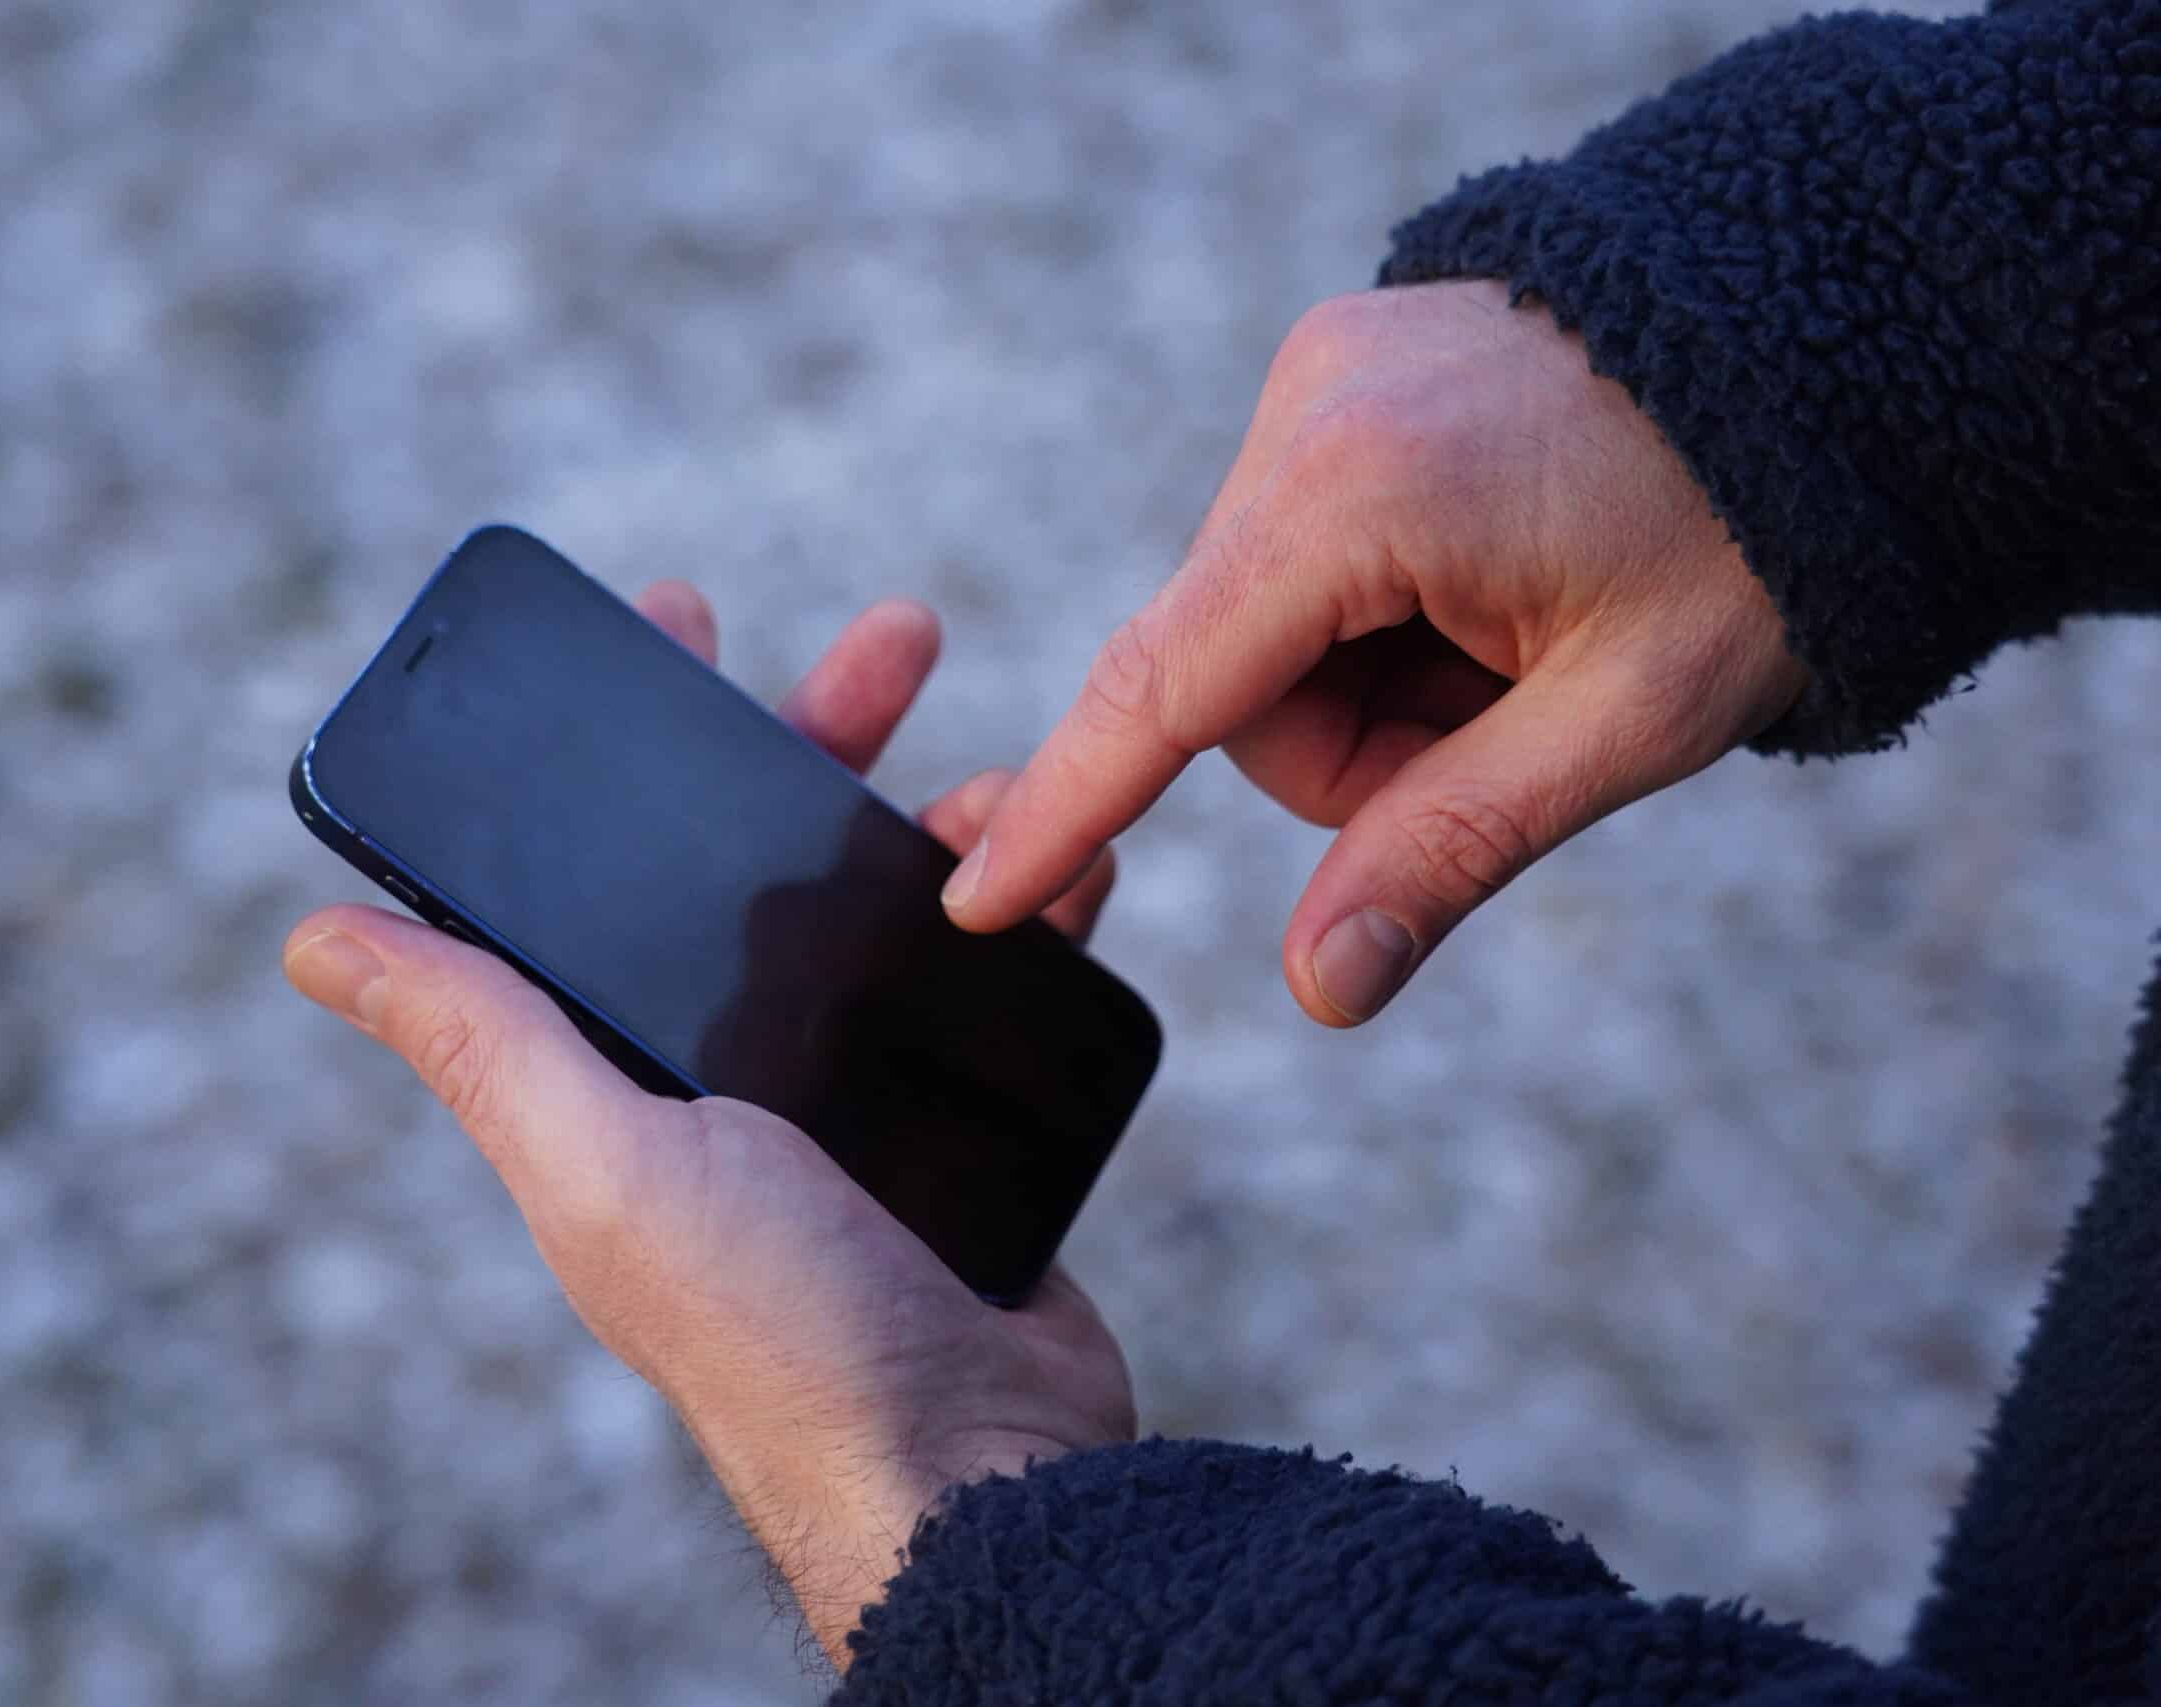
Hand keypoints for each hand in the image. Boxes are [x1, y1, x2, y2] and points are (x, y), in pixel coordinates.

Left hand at [282, 586, 1132, 1668]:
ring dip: (944, 815)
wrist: (980, 1468)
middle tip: (894, 640)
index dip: (635, 745)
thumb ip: (482, 1039)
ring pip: (890, 903)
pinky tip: (1069, 864)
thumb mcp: (602, 1164)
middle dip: (818, 734)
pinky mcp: (960, 1123)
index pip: (609, 872)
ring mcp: (849, 1096)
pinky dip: (1029, 908)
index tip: (682, 622)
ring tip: (1004, 775)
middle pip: (763, 859)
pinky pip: (991, 976)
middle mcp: (725, 1075)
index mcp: (620, 1072)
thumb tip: (315, 939)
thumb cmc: (779, 1331)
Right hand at [942, 280, 1806, 1023]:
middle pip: (1236, 678)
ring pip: (1266, 629)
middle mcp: (1309, 409)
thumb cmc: (1754, 532)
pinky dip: (1379, 614)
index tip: (974, 897)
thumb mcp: (1625, 718)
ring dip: (1374, 683)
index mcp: (1364, 489)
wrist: (1835, 342)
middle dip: (1353, 746)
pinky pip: (1302, 557)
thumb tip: (1318, 990)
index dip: (1074, 802)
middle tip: (1509, 722)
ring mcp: (1319, 380)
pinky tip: (1490, 583)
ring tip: (1520, 645)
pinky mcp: (1338, 380)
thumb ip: (1450, 849)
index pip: (1171, 683)